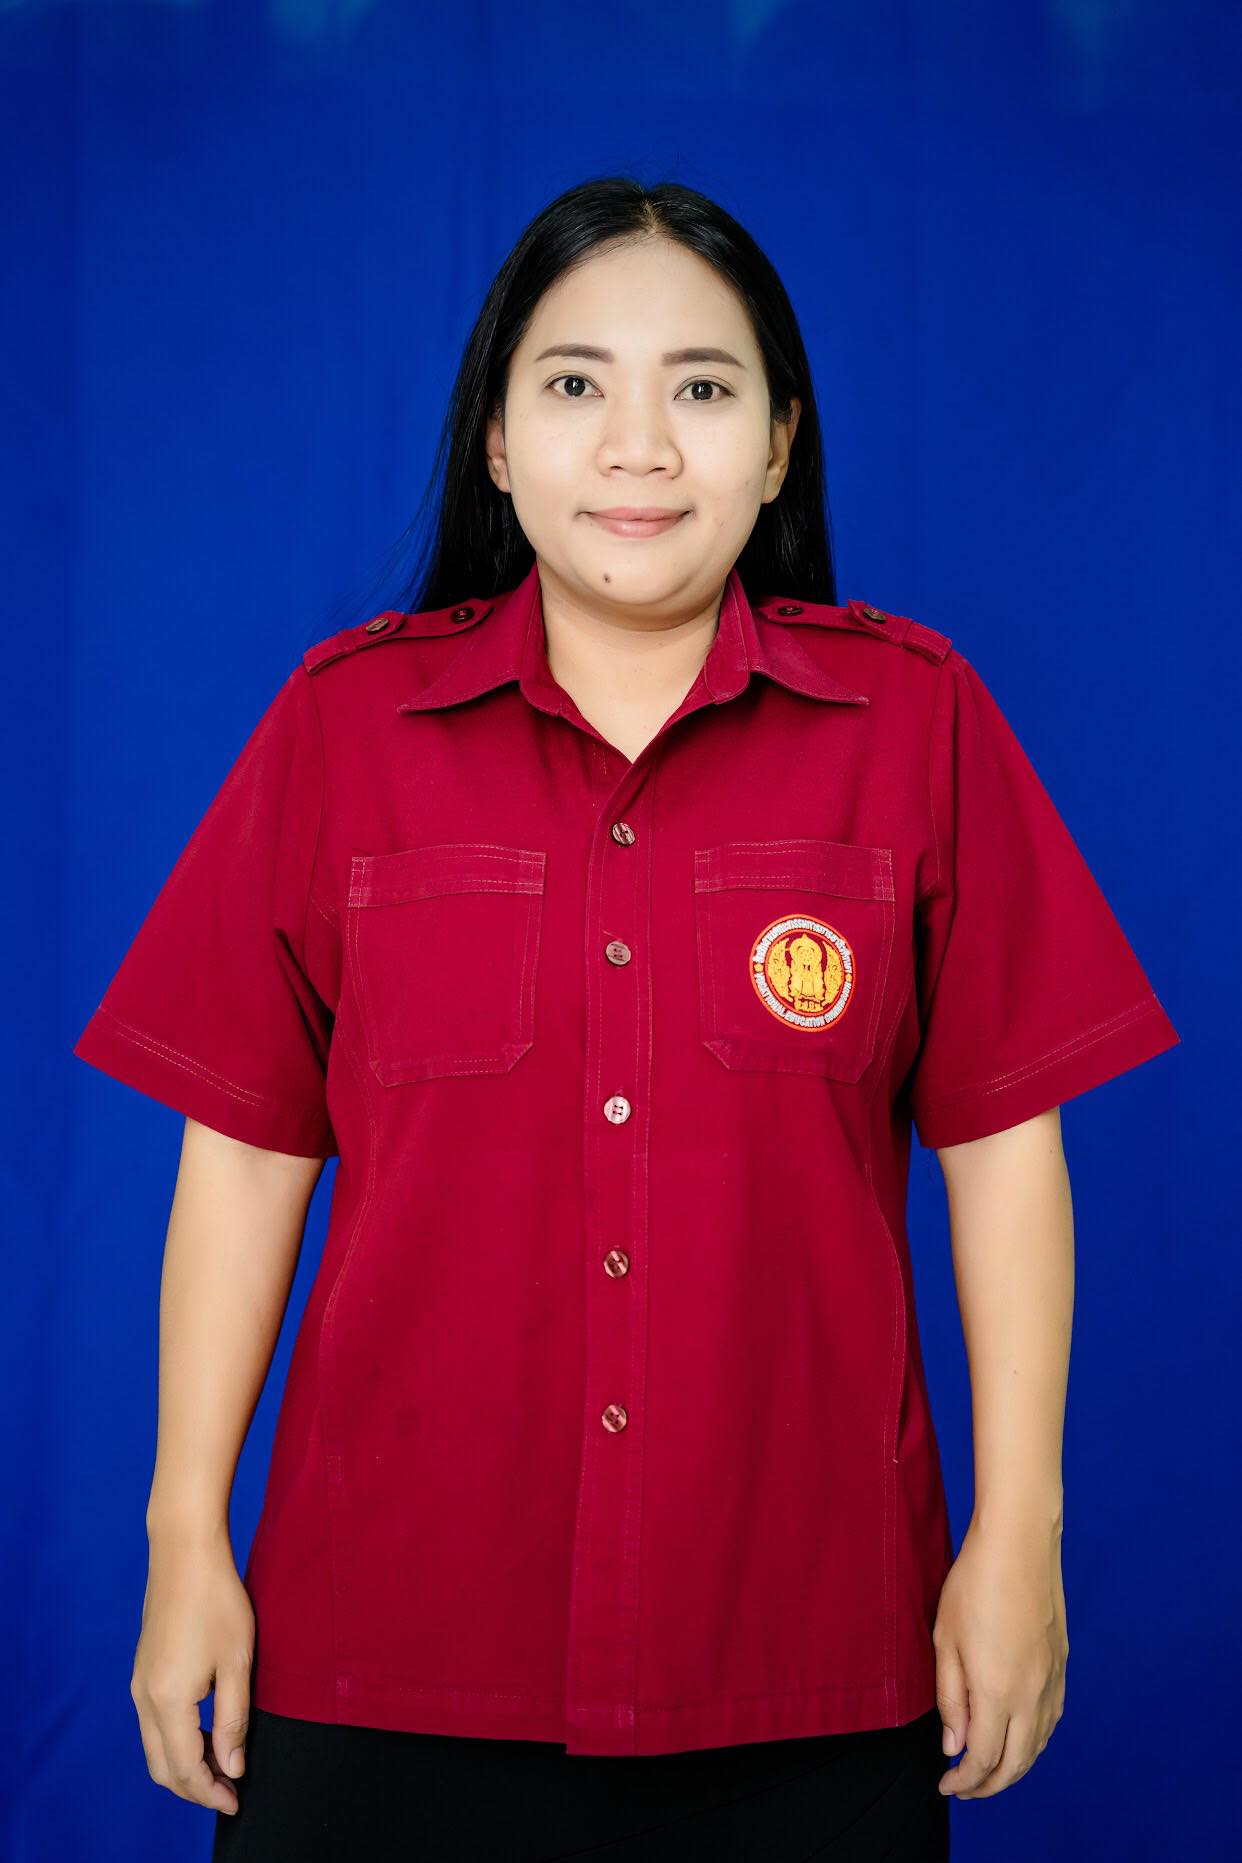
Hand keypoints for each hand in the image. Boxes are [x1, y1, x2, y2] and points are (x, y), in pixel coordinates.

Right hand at [130, 1524, 255, 1816]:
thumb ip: (233, 1720)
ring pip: (154, 1747)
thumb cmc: (218, 1601)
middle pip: (161, 1767)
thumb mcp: (237, 1663)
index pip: (185, 1768)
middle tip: (228, 1791)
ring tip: (220, 1765)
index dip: (209, 1792)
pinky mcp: (142, 1670)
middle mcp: (144, 1698)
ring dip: (183, 1765)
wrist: (185, 1552)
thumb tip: (231, 1768)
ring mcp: (138, 1684)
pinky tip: (204, 1733)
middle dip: (193, 1787)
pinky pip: (152, 1725)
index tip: (236, 1801)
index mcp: (168, 1700)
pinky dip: (174, 1742)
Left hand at [932, 1511, 1067, 1798]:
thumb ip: (950, 1698)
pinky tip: (1017, 1737)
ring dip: (1014, 1767)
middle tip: (964, 1787)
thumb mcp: (946, 1640)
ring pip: (1037, 1746)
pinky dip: (1033, 1743)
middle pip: (1016, 1764)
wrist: (1020, 1544)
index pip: (984, 1759)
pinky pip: (1050, 1722)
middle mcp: (1032, 1696)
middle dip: (989, 1786)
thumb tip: (954, 1746)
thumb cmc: (974, 1584)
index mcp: (998, 1692)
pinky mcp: (1061, 1666)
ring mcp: (1051, 1682)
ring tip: (987, 1768)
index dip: (965, 1781)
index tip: (946, 1785)